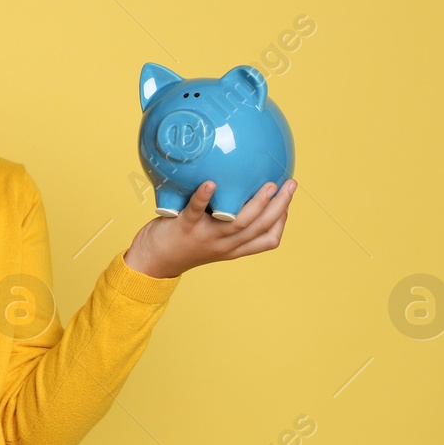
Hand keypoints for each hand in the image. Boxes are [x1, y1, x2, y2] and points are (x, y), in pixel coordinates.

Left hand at [123, 179, 297, 279]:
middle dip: (280, 207)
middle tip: (291, 185)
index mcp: (233, 249)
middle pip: (260, 228)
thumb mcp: (211, 240)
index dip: (282, 221)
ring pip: (238, 223)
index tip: (287, 202)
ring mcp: (206, 237)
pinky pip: (197, 211)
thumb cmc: (182, 244)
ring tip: (268, 185)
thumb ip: (226, 223)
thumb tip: (239, 192)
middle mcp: (223, 245)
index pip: (268, 240)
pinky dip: (205, 197)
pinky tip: (211, 182)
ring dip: (256, 204)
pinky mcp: (185, 227)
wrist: (152, 262)